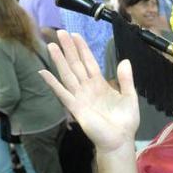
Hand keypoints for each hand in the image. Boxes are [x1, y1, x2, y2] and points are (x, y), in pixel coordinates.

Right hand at [39, 30, 138, 153]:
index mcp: (100, 84)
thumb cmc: (125, 121)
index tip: (76, 35)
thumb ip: (126, 80)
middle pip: (76, 65)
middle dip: (68, 49)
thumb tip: (125, 60)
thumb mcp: (130, 97)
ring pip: (67, 74)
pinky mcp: (76, 107)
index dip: (82, 49)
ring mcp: (80, 97)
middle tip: (60, 32)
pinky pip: (62, 93)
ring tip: (51, 45)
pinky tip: (43, 72)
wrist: (119, 139)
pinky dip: (53, 83)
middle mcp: (87, 88)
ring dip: (59, 60)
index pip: (89, 62)